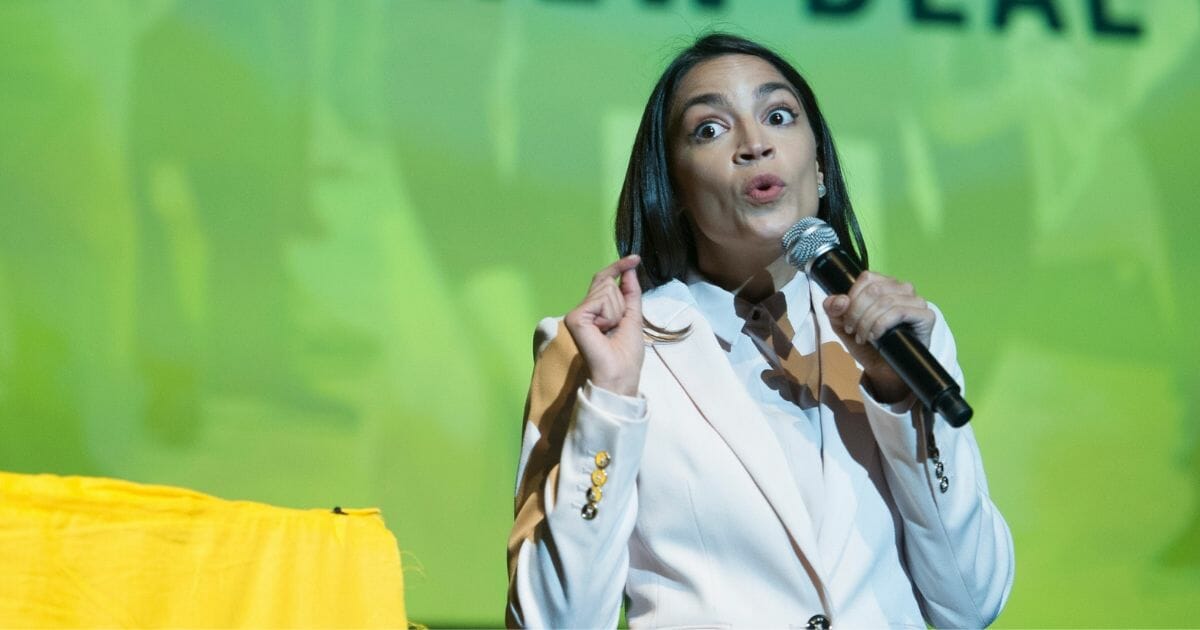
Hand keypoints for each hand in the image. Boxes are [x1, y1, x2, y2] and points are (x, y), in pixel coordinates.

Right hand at [563, 255, 644, 396]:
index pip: (604, 280)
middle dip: (621, 302)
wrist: (620, 374)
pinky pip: (600, 300)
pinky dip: (609, 315)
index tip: (635, 258)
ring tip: (610, 331)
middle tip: (617, 326)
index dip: (618, 267)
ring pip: (606, 290)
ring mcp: (577, 313)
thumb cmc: (627, 353)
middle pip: (607, 283)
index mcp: (596, 310)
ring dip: (616, 311)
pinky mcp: (575, 318)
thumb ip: (630, 292)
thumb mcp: (634, 316)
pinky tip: (603, 330)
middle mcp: (584, 309)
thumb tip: (630, 268)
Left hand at [821, 271, 934, 402]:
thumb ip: (834, 310)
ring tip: (863, 337)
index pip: (867, 277)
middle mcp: (903, 289)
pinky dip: (881, 325)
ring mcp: (917, 301)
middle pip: (874, 289)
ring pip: (886, 301)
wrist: (884, 370)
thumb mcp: (843, 325)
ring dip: (867, 322)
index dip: (852, 298)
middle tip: (853, 331)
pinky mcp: (926, 316)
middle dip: (857, 312)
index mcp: (885, 284)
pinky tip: (876, 337)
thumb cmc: (867, 344)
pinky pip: (900, 312)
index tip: (845, 318)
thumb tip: (839, 301)